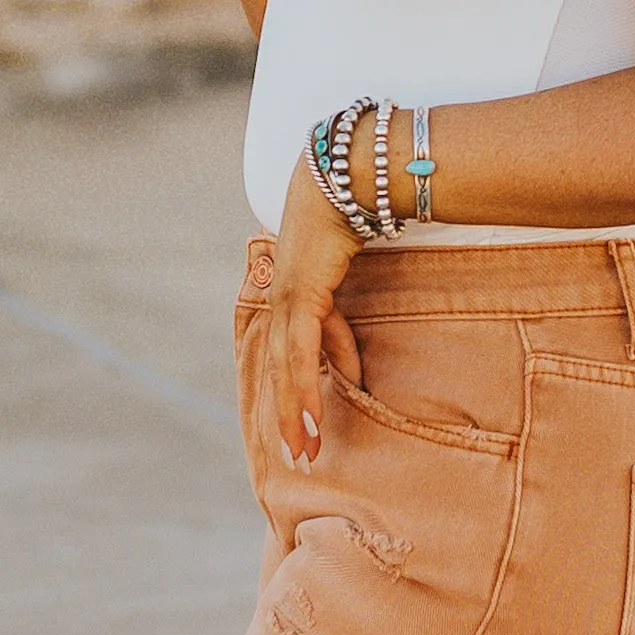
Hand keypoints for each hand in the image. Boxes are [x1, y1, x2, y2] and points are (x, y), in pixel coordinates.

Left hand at [265, 149, 364, 469]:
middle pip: (281, 371)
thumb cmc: (349, 217)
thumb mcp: (347, 282)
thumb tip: (352, 367)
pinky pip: (301, 352)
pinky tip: (308, 414)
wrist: (343, 177)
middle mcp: (282, 302)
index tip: (307, 430)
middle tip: (298, 456)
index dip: (298, 395)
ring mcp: (287, 300)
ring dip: (293, 413)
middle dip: (288, 416)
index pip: (293, 356)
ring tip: (304, 448)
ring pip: (286, 370)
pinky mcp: (300, 297)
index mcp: (291, 298)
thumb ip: (341, 323)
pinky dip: (303, 386)